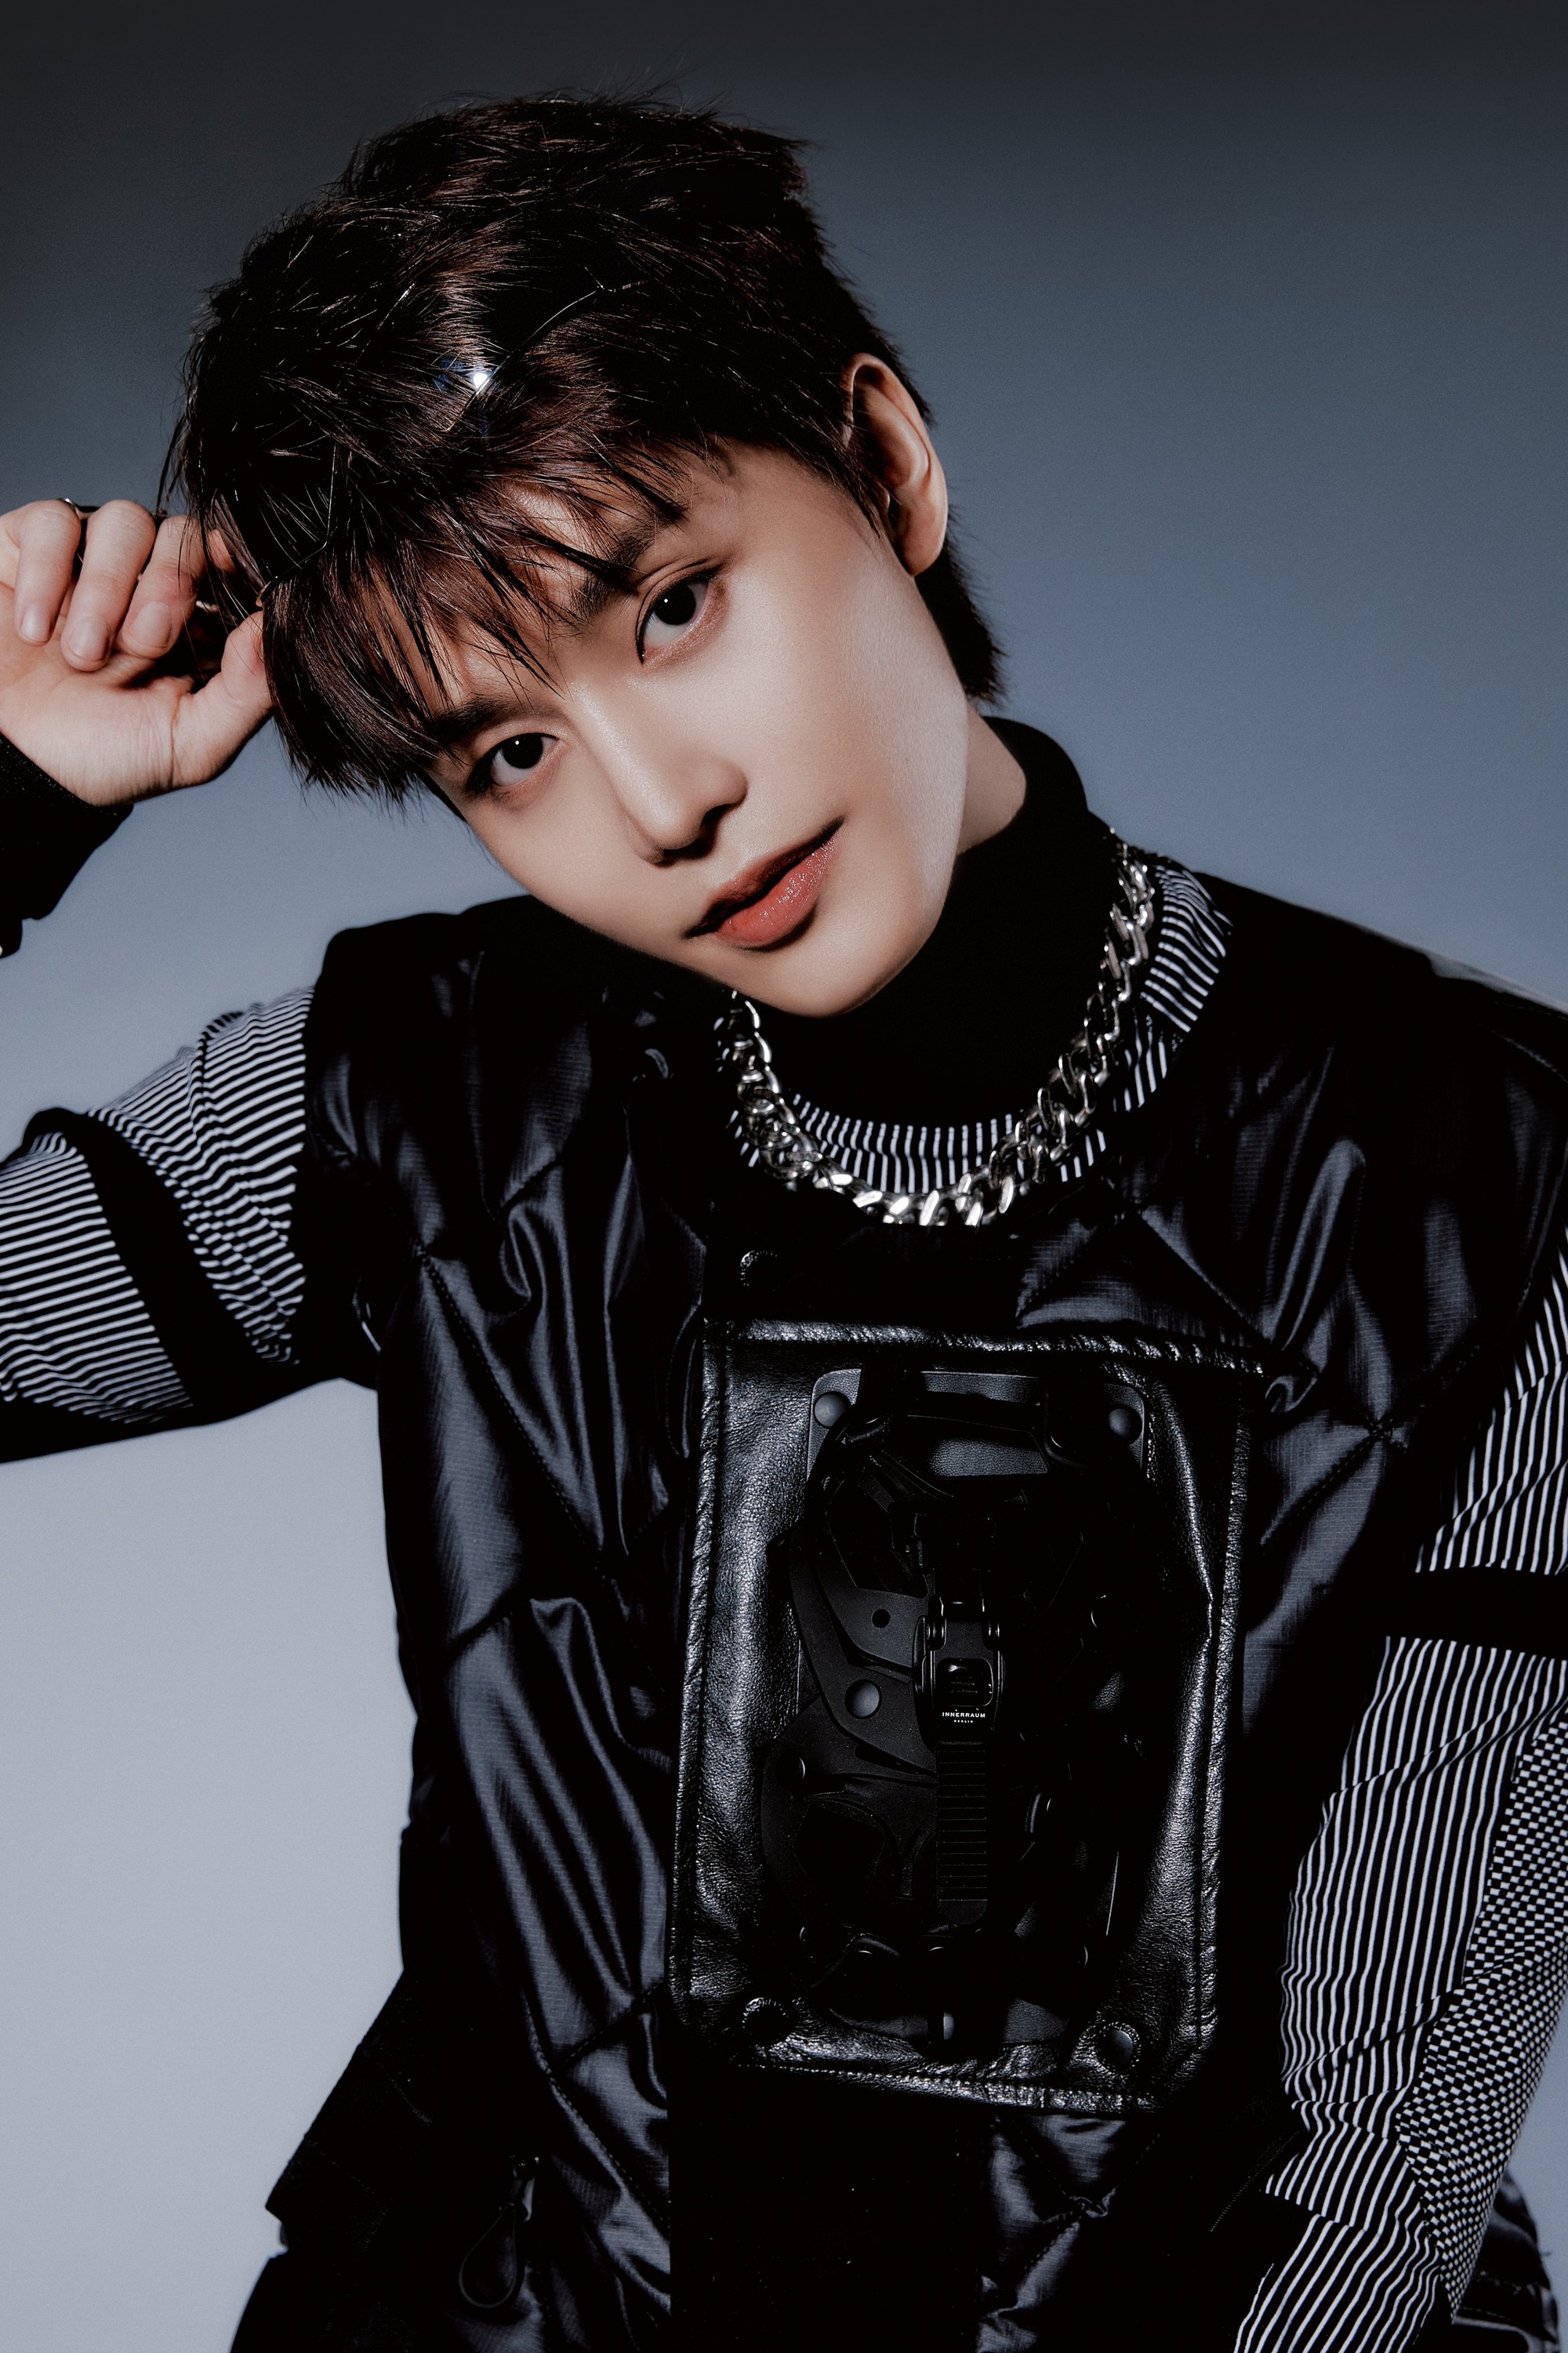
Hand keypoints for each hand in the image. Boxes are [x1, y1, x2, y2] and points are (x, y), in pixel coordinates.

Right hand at [0, 498, 271, 806]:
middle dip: (167, 588)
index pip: (229, 568)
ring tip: (82, 653)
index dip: (236, 562)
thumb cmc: (98, 760)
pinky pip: (54, 522)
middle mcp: (144, 587)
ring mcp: (88, 564)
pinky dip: (48, 575)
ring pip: (124, 522)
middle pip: (183, 537)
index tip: (235, 570)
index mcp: (194, 628)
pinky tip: (35, 630)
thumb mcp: (189, 745)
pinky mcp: (28, 550)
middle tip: (139, 645)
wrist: (12, 767)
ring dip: (108, 588)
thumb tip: (279, 633)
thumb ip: (245, 693)